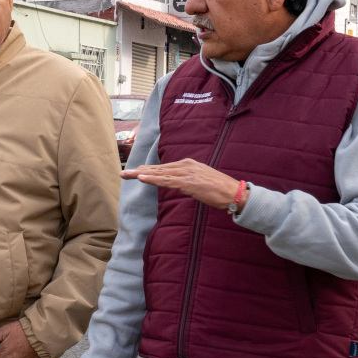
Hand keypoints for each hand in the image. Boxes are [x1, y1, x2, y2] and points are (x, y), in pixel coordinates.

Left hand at [122, 158, 245, 211]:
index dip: (148, 170)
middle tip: (124, 173)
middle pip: (158, 169)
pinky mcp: (188, 183)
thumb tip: (179, 185)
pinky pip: (166, 181)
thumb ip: (188, 181)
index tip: (136, 172)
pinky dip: (153, 179)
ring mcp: (186, 173)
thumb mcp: (201, 181)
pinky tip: (142, 178)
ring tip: (127, 175)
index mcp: (188, 164)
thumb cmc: (219, 190)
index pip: (164, 167)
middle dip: (140, 171)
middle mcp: (185, 166)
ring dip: (142, 174)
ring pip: (159, 174)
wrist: (233, 192)